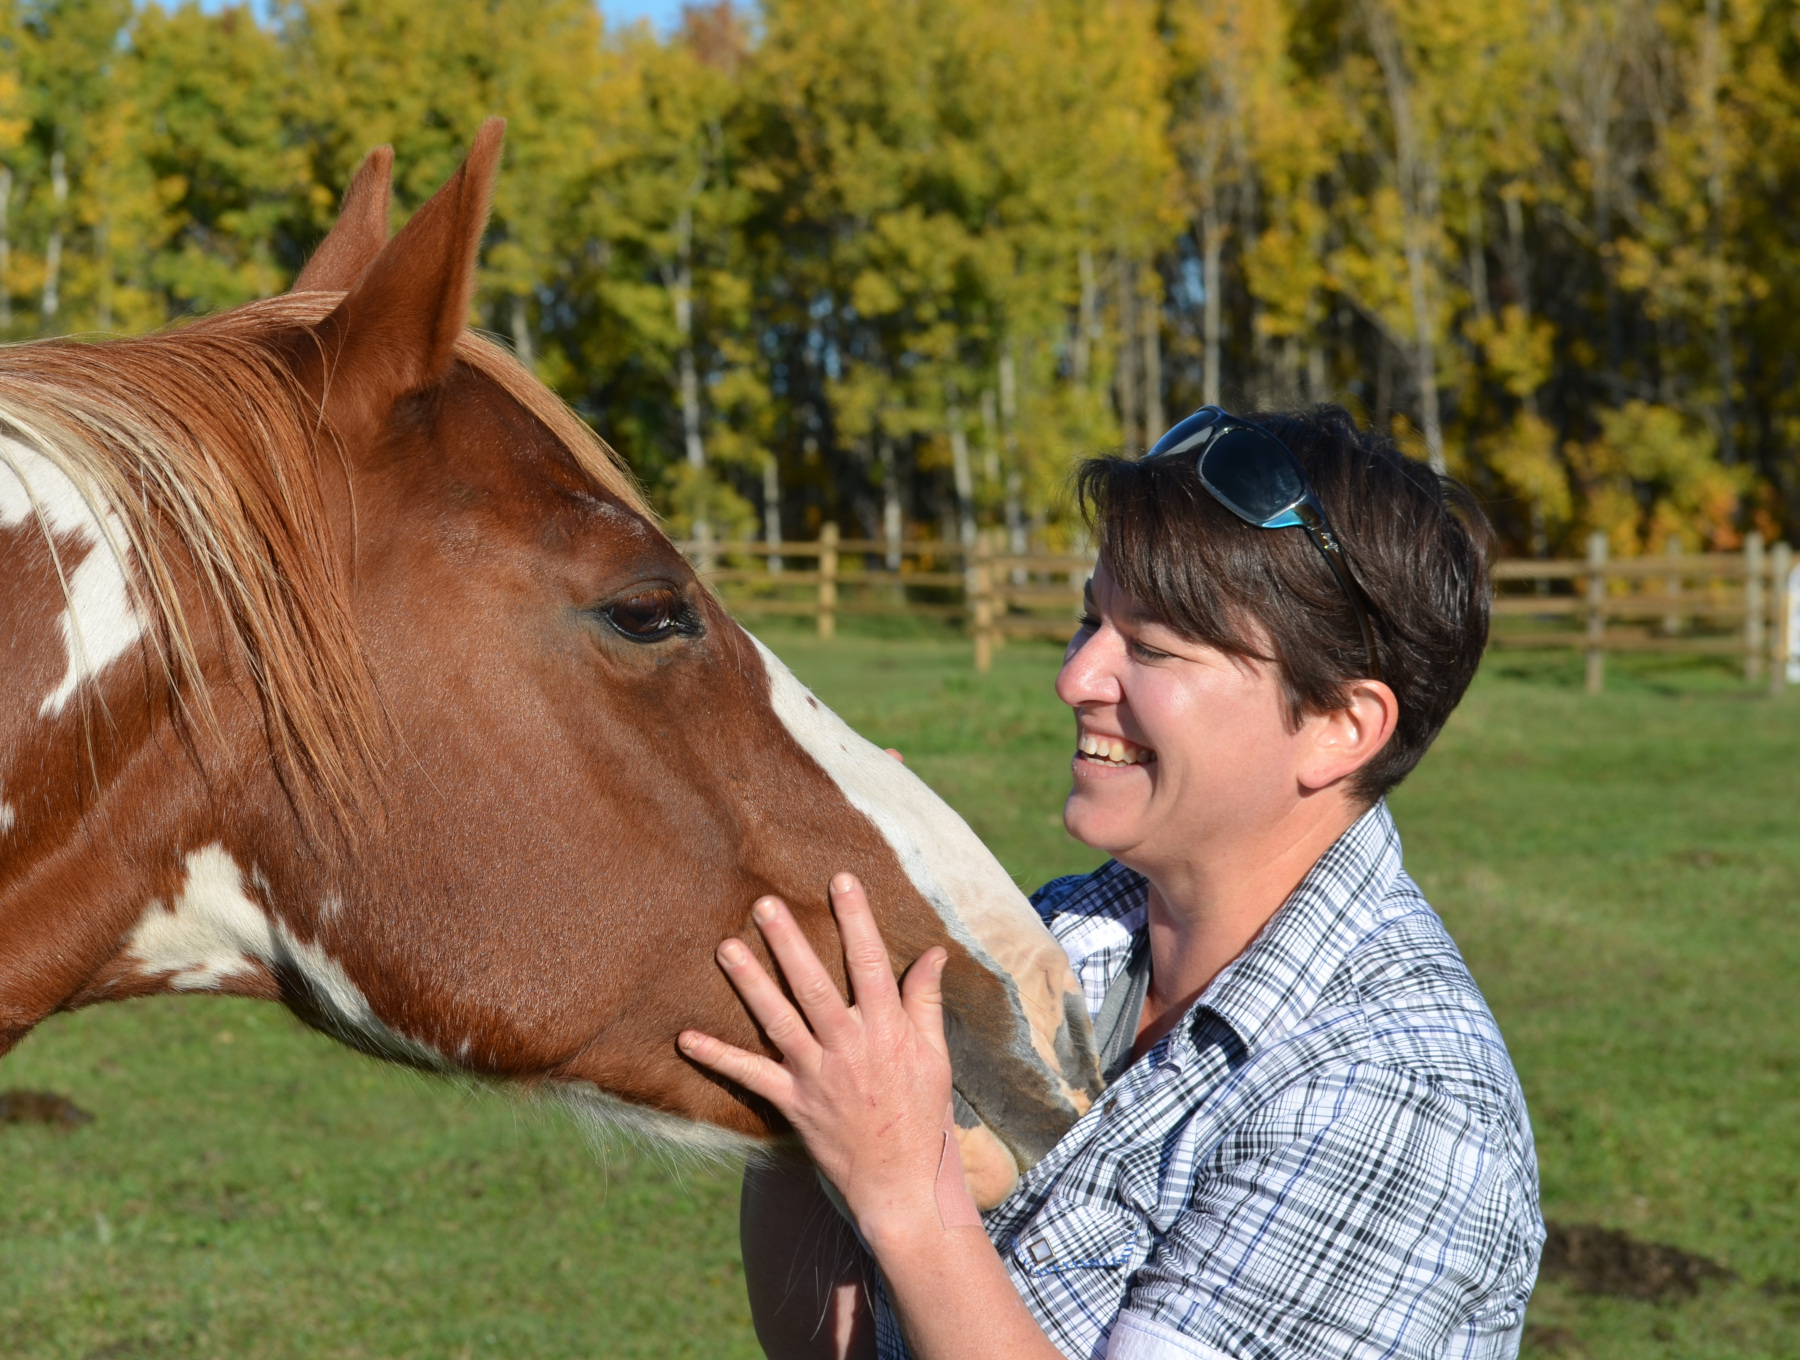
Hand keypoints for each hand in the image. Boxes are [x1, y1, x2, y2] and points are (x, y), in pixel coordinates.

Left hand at [679, 873, 957, 1242]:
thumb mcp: (935, 1056)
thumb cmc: (922, 1117)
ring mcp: (817, 1076)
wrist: (901, 1186)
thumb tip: (934, 952)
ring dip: (749, 983)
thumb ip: (926, 1001)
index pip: (871, 964)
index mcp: (887, 1031)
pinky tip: (685, 1037)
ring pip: (778, 1020)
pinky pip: (750, 1077)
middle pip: (814, 985)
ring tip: (724, 946)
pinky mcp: (793, 1104)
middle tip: (763, 903)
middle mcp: (849, 1047)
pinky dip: (718, 1058)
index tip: (841, 880)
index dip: (857, 919)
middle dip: (788, 942)